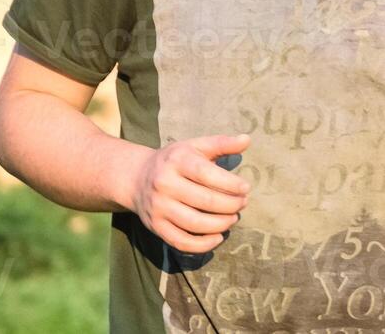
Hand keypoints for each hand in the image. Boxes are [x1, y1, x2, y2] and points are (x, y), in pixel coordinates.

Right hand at [128, 133, 250, 253]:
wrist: (137, 177)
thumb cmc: (175, 160)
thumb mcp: (195, 146)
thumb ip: (222, 143)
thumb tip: (246, 139)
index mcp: (177, 161)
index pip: (207, 174)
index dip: (230, 183)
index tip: (246, 188)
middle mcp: (165, 184)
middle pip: (205, 201)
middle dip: (231, 205)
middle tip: (242, 204)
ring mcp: (159, 207)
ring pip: (195, 223)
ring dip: (221, 224)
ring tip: (233, 218)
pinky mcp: (155, 227)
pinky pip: (181, 242)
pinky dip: (203, 245)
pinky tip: (218, 237)